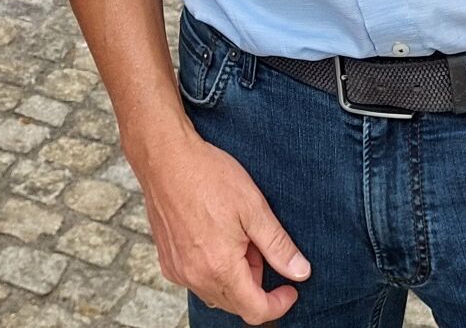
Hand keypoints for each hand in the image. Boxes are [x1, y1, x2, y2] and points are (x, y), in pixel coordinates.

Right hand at [135, 122, 307, 322]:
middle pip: (236, 303)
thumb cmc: (206, 174)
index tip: (289, 289)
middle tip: (256, 245)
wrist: (164, 155)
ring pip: (215, 292)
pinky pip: (195, 279)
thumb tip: (301, 272)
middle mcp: (195, 276)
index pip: (256, 311)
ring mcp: (178, 269)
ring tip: (235, 236)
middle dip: (255, 283)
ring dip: (233, 276)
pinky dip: (210, 269)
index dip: (278, 304)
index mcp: (220, 268)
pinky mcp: (166, 259)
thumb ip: (278, 246)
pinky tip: (212, 238)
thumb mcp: (252, 206)